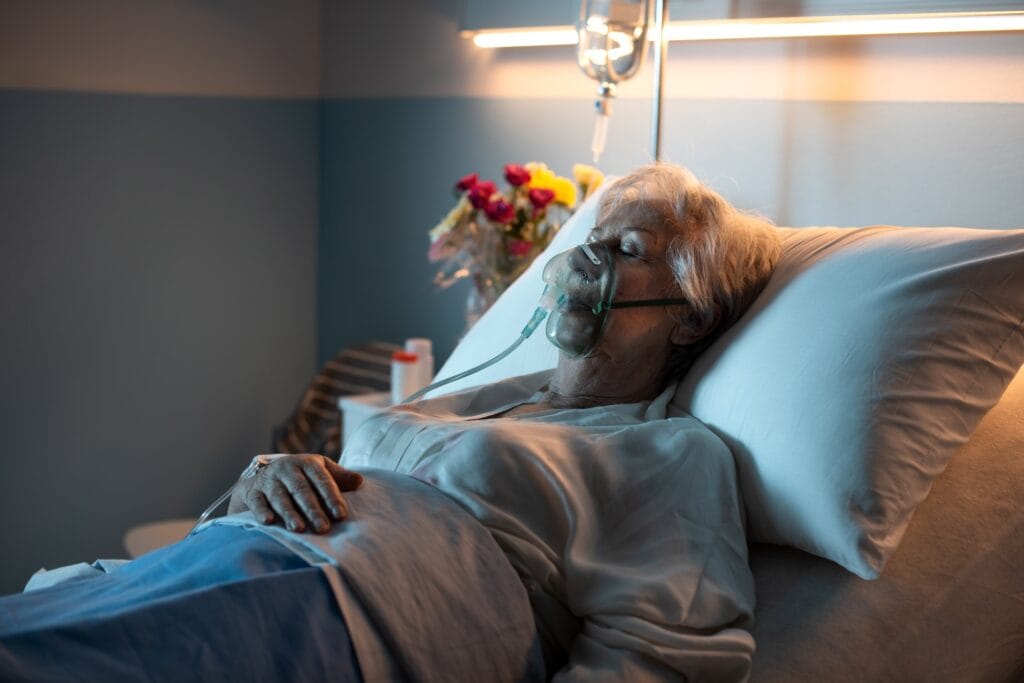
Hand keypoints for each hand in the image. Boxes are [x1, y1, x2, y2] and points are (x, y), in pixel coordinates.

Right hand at [227, 454, 362, 533]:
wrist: (261, 476)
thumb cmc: (299, 477)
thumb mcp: (319, 471)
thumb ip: (339, 477)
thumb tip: (360, 481)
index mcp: (307, 463)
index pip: (322, 480)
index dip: (332, 497)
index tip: (340, 514)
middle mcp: (287, 469)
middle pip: (301, 490)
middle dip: (312, 510)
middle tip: (323, 528)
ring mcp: (269, 480)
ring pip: (280, 497)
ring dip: (289, 513)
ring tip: (299, 529)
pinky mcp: (252, 492)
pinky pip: (256, 502)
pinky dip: (261, 512)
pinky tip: (268, 522)